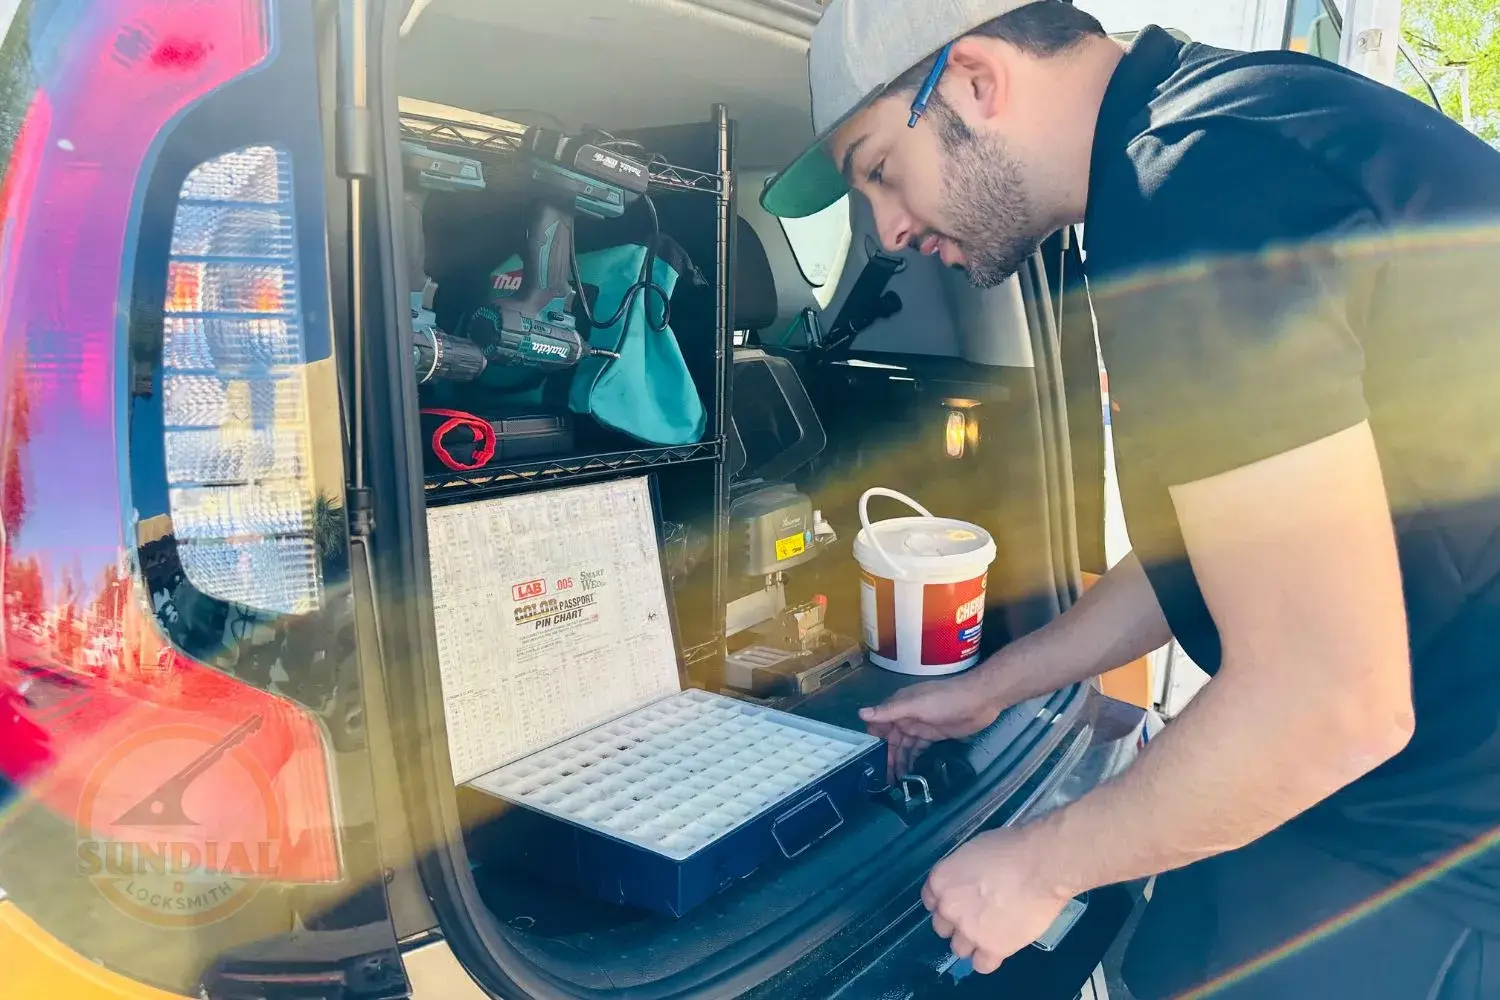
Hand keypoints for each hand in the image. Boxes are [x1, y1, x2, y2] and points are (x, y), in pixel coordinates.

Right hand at [859, 671, 999, 780]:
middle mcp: (906, 716)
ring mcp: (920, 727)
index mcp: (899, 706)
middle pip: (890, 740)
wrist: (979, 701)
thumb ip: (889, 711)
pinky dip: (912, 760)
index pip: (878, 724)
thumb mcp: (915, 705)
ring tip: (894, 782)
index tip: (866, 760)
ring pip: (904, 747)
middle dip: (885, 757)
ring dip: (898, 762)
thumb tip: (860, 713)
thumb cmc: (944, 700)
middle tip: (882, 779)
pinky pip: (917, 749)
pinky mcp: (933, 736)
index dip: (872, 741)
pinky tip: (908, 773)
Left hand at [923, 827, 1072, 974]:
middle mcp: (949, 909)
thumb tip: (972, 879)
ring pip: (959, 949)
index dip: (946, 902)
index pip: (930, 900)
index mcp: (941, 881)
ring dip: (972, 943)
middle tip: (978, 915)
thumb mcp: (975, 851)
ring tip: (992, 933)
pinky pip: (982, 965)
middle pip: (942, 927)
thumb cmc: (1012, 848)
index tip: (960, 901)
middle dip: (957, 923)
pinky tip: (1000, 948)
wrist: (1040, 866)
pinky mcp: (992, 949)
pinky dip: (989, 959)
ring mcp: (969, 932)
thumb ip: (965, 872)